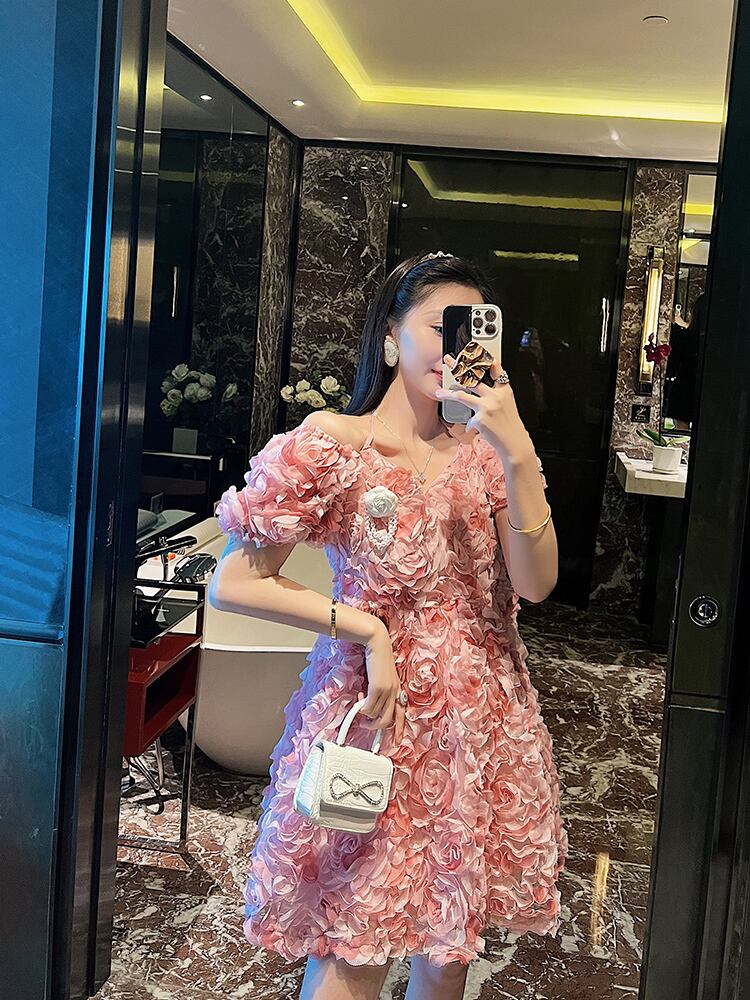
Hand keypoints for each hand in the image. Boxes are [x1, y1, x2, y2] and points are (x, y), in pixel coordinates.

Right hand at [360, 620, 405, 744]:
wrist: (377, 643)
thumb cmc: (378, 658)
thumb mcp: (382, 678)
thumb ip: (380, 692)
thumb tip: (370, 706)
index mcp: (398, 690)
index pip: (402, 714)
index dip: (399, 729)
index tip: (396, 741)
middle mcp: (396, 692)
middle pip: (388, 720)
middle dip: (376, 727)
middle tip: (366, 726)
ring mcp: (388, 691)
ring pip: (376, 716)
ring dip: (366, 716)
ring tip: (360, 709)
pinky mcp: (378, 688)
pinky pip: (369, 707)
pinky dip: (362, 708)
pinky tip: (359, 700)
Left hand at [436, 352, 531, 459]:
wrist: (514, 442)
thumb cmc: (510, 425)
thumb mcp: (507, 405)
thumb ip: (495, 395)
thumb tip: (478, 391)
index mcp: (504, 390)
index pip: (495, 369)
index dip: (484, 358)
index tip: (473, 350)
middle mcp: (496, 395)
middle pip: (473, 377)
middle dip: (458, 366)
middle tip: (447, 360)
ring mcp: (487, 406)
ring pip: (463, 394)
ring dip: (448, 393)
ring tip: (440, 392)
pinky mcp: (480, 418)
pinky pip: (468, 418)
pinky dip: (470, 424)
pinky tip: (474, 427)